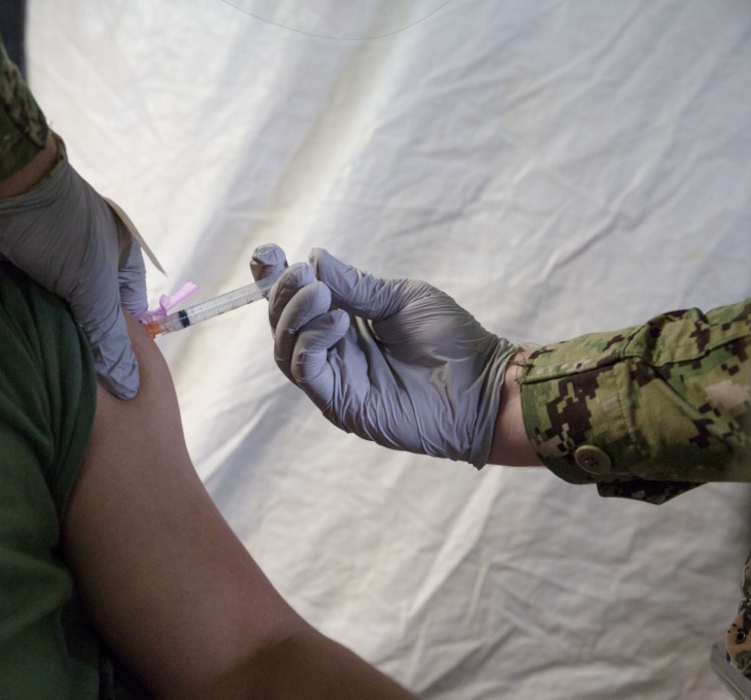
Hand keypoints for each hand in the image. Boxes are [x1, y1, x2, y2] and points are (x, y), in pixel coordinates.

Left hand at [0, 141, 147, 398]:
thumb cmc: (60, 231)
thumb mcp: (94, 288)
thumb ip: (109, 339)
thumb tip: (129, 386)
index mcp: (119, 255)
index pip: (130, 310)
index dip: (123, 342)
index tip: (112, 378)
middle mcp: (88, 260)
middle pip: (92, 315)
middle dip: (84, 344)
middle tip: (78, 384)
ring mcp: (50, 263)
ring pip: (57, 313)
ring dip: (52, 336)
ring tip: (49, 372)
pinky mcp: (16, 268)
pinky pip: (26, 305)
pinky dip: (25, 324)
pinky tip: (22, 350)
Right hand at [251, 246, 517, 465]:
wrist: (483, 385)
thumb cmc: (450, 341)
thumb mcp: (400, 299)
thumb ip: (356, 286)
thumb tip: (315, 259)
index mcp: (343, 322)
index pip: (295, 301)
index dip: (273, 277)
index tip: (267, 253)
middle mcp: (331, 351)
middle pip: (282, 322)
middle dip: (283, 292)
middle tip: (303, 273)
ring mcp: (333, 379)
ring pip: (285, 347)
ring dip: (295, 314)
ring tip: (322, 295)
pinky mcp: (340, 404)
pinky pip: (305, 371)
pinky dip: (311, 342)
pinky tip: (339, 323)